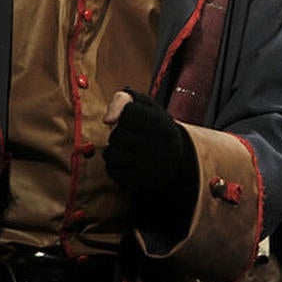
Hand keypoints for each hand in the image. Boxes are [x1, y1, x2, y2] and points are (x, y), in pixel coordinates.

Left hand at [103, 90, 197, 232]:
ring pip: (111, 155)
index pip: (126, 114)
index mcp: (156, 122)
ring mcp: (146, 165)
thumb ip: (122, 100)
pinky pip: (112, 171)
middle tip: (132, 135)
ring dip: (114, 150)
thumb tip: (106, 120)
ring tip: (128, 147)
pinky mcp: (138, 181)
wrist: (174, 156)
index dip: (126, 115)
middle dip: (119, 133)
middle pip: (115, 136)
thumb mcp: (145, 105)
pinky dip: (115, 165)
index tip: (136, 119)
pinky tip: (128, 161)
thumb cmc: (154, 125)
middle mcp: (153, 145)